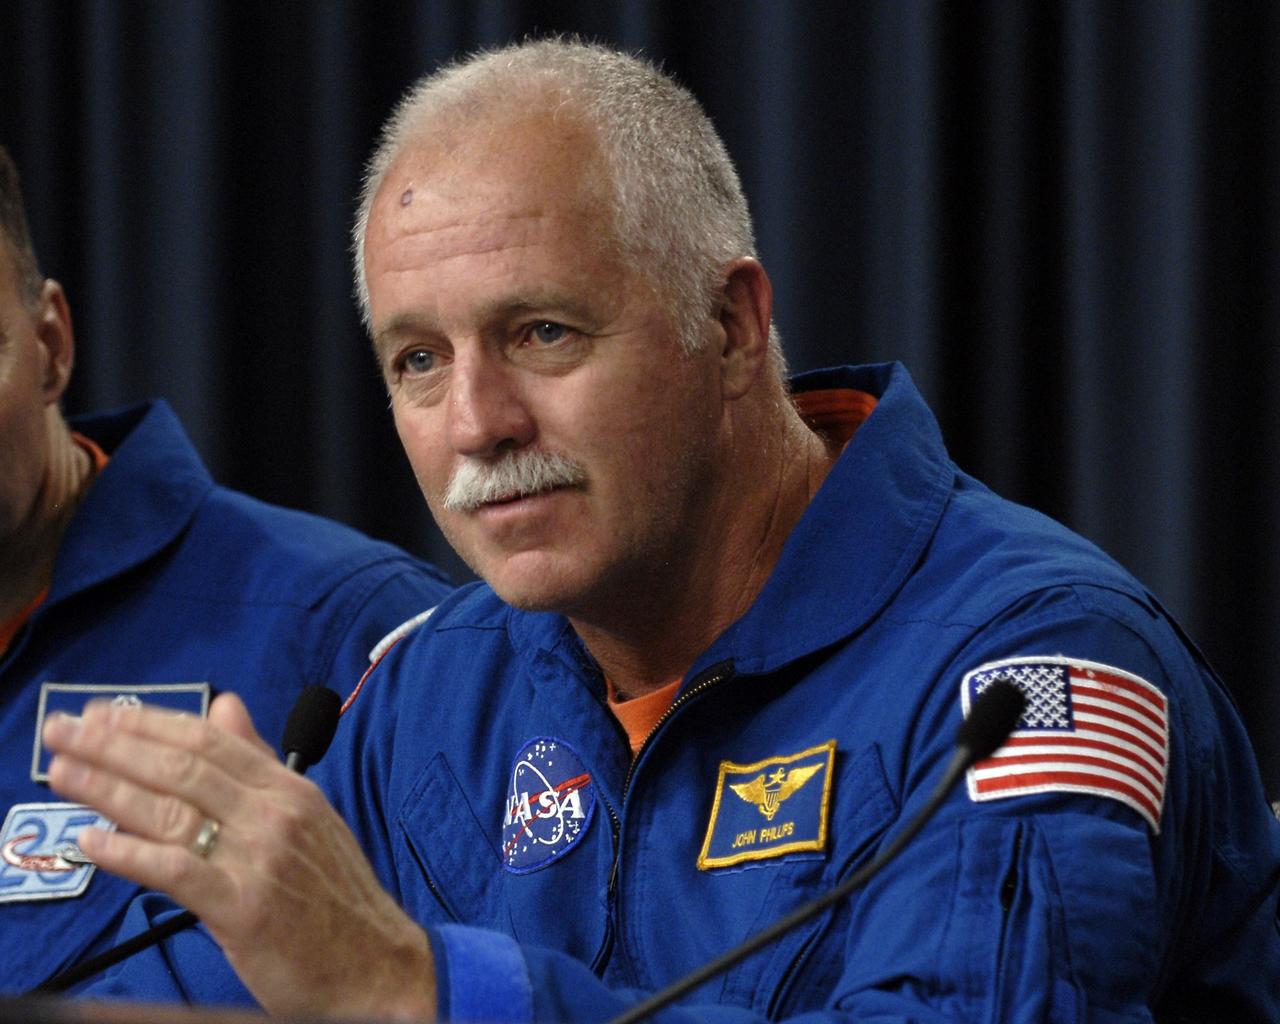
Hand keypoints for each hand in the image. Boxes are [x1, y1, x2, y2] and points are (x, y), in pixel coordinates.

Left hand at [42, 694, 436, 1020]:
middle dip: (114, 746)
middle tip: (63, 732)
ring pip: (172, 810)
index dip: (150, 723)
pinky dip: (130, 853)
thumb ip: (257, 761)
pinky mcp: (244, 907)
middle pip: (182, 767)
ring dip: (107, 788)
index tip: (102, 714)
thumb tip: (225, 706)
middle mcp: (275, 814)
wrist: (376, 963)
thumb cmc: (336, 896)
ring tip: (62, 772)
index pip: (209, 741)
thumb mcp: (307, 814)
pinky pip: (176, 870)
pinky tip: (93, 841)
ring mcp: (260, 858)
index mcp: (289, 788)